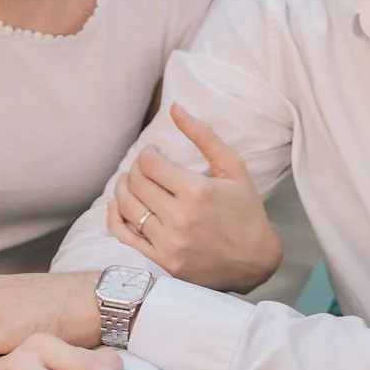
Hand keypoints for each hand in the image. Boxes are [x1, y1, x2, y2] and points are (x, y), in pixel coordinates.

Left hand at [107, 103, 282, 290]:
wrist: (255, 260)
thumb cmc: (245, 209)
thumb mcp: (233, 166)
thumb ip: (202, 135)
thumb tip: (174, 107)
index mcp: (196, 192)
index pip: (150, 163)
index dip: (148, 153)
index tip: (155, 153)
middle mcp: (179, 218)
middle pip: (136, 183)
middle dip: (136, 168)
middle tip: (146, 167)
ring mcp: (169, 243)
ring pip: (126, 207)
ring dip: (123, 188)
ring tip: (131, 181)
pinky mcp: (162, 262)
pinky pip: (124, 236)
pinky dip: (115, 217)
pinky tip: (118, 204)